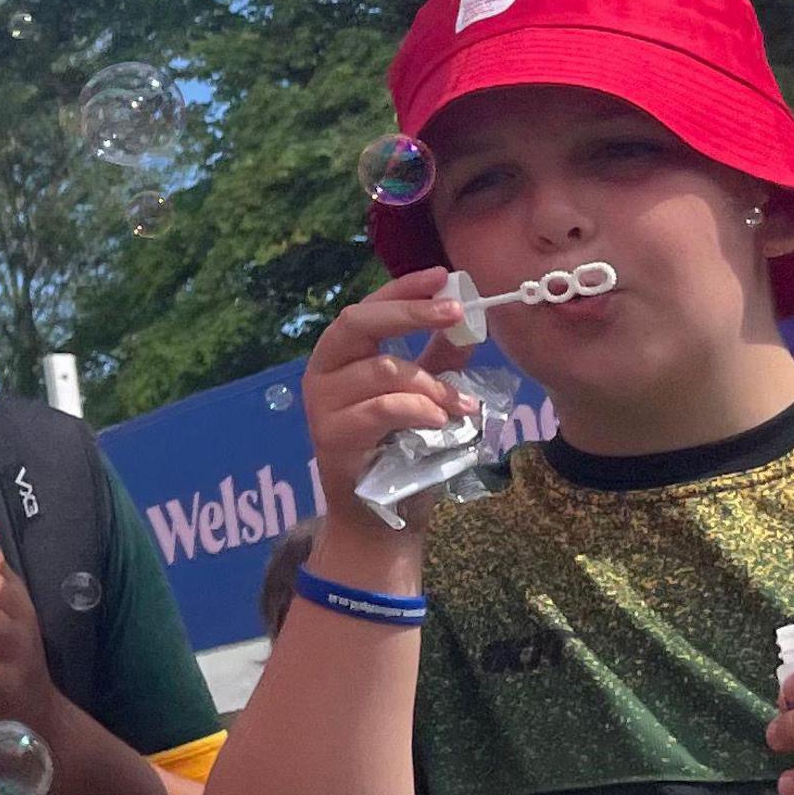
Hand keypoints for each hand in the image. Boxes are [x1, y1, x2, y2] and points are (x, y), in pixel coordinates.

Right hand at [299, 268, 478, 560]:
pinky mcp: (332, 438)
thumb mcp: (425, 397)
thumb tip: (471, 320)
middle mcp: (322, 375)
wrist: (380, 518)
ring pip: (382, 370)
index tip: (443, 276)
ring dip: (433, 383)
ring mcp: (323, 407)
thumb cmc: (400, 454)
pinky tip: (440, 422)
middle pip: (357, 323)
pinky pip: (383, 408)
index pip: (366, 309)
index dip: (403, 289)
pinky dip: (419, 410)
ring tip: (464, 406)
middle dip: (410, 313)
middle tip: (456, 313)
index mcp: (340, 358)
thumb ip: (439, 361)